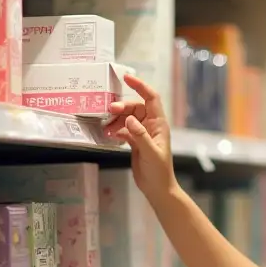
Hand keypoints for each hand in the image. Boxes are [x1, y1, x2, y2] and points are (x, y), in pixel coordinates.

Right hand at [106, 73, 176, 206]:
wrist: (157, 188)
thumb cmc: (159, 171)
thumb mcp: (150, 152)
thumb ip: (140, 135)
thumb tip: (129, 119)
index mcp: (159, 124)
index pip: (151, 98)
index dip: (140, 86)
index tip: (126, 78)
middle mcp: (151, 125)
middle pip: (135, 107)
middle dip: (122, 107)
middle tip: (109, 111)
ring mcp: (142, 133)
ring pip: (127, 118)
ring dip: (116, 119)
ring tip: (106, 126)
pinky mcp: (135, 142)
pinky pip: (123, 129)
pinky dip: (116, 130)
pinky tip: (109, 134)